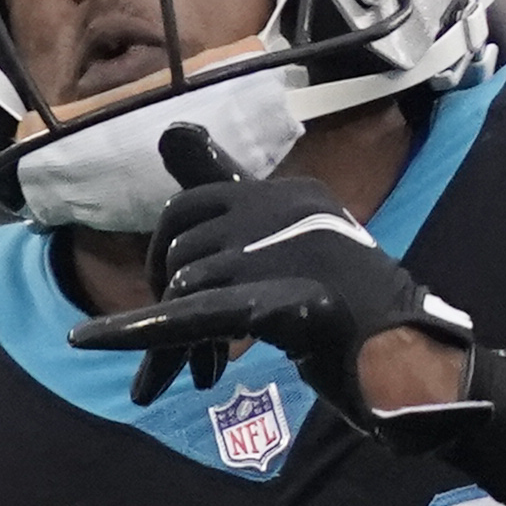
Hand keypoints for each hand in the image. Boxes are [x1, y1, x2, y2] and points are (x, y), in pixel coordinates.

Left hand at [66, 153, 475, 413]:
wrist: (415, 363)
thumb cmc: (353, 310)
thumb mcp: (290, 242)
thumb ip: (232, 197)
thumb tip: (171, 130)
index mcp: (289, 193)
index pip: (194, 206)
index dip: (172, 252)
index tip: (179, 293)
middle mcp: (287, 210)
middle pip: (183, 247)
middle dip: (168, 297)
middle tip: (184, 349)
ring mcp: (288, 256)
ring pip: (188, 288)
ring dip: (178, 343)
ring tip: (203, 375)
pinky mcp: (285, 305)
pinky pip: (197, 312)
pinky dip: (141, 329)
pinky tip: (90, 339)